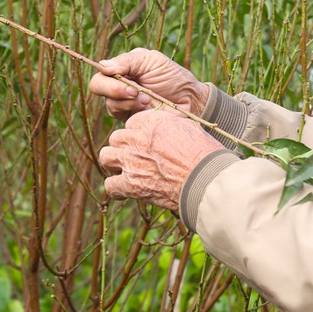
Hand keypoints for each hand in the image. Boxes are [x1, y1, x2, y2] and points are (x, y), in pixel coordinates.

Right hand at [90, 48, 209, 120]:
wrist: (190, 100)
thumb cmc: (174, 77)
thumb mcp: (152, 61)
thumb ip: (128, 61)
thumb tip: (103, 66)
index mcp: (124, 68)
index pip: (102, 72)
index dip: (107, 76)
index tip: (124, 77)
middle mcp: (120, 85)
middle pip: (98, 87)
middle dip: (114, 89)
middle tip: (134, 92)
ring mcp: (124, 104)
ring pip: (110, 104)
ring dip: (128, 102)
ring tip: (147, 101)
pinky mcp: (130, 120)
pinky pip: (120, 119)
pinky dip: (132, 112)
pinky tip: (147, 110)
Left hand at [98, 110, 224, 212]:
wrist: (206, 178)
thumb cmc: (203, 153)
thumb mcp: (188, 127)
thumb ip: (170, 122)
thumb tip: (167, 121)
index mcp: (150, 121)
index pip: (131, 123)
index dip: (137, 133)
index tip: (146, 142)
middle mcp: (136, 139)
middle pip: (116, 138)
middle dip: (124, 147)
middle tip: (135, 157)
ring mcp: (130, 161)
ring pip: (106, 157)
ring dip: (114, 163)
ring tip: (125, 170)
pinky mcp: (130, 185)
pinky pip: (110, 185)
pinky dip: (116, 188)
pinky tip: (125, 190)